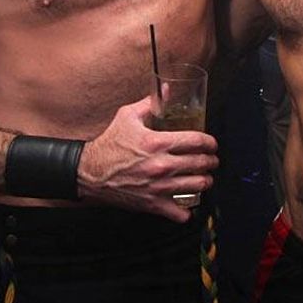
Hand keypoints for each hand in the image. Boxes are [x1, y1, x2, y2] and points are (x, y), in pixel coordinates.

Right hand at [77, 95, 218, 222]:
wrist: (90, 173)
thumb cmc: (109, 144)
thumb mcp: (127, 116)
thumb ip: (151, 102)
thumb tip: (167, 89)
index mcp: (157, 142)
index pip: (197, 141)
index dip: (210, 142)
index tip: (212, 144)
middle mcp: (161, 165)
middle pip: (201, 163)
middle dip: (212, 161)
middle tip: (212, 160)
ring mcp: (158, 187)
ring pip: (197, 186)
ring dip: (206, 181)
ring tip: (204, 178)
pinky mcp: (153, 204)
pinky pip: (180, 214)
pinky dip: (187, 210)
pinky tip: (187, 202)